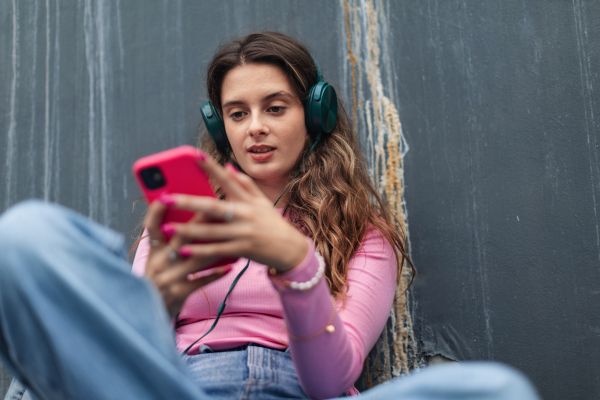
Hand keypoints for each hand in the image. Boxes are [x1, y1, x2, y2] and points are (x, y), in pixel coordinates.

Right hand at [144, 200, 232, 317]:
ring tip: (231, 234)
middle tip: (214, 207)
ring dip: (213, 246)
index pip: (152, 226)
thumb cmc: (161, 278)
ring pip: (194, 258)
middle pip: (178, 238)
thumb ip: (169, 238)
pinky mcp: (179, 293)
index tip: (167, 194)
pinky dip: (216, 273)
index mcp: (153, 250)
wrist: (151, 311)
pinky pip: (201, 280)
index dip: (157, 210)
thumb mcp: (158, 258)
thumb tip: (183, 210)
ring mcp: (168, 278)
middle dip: (196, 223)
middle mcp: (158, 262)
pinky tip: (231, 265)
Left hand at [161, 153, 308, 273]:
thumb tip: (227, 166)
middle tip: (165, 198)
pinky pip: (218, 250)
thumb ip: (244, 184)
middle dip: (188, 201)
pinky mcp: (243, 249)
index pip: (227, 179)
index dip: (210, 167)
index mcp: (248, 200)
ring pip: (212, 231)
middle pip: (213, 206)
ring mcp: (244, 233)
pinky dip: (201, 251)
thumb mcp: (262, 202)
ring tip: (166, 229)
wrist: (292, 249)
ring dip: (188, 231)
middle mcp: (245, 214)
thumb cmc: (273, 224)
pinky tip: (184, 251)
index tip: (194, 156)